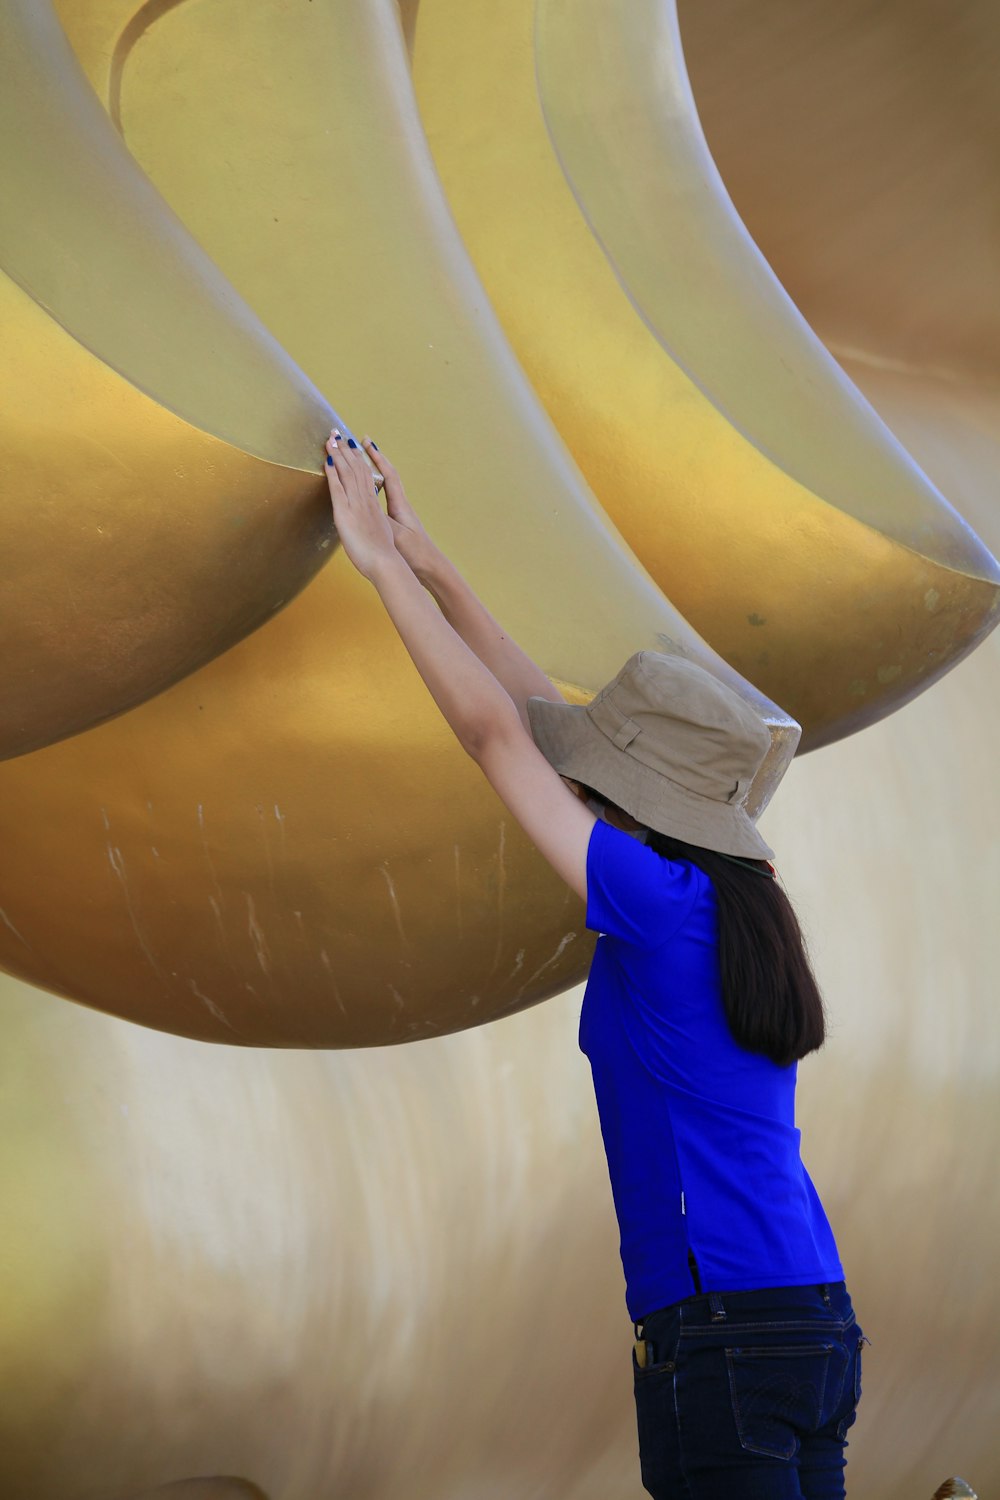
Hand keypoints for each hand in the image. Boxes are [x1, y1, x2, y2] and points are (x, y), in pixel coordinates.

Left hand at [323, 430, 396, 579]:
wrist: (387, 564)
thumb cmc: (384, 556)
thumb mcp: (379, 535)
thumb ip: (371, 526)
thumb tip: (365, 526)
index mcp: (374, 505)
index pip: (366, 475)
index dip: (358, 458)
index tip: (351, 444)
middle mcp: (366, 501)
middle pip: (356, 468)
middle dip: (346, 449)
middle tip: (337, 433)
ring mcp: (357, 506)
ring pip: (347, 473)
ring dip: (338, 455)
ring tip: (330, 439)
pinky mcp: (346, 514)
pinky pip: (338, 488)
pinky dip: (332, 473)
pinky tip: (327, 461)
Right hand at [360, 435, 439, 579]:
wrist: (429, 568)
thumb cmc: (414, 552)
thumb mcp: (396, 534)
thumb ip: (382, 518)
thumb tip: (368, 503)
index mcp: (400, 505)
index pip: (389, 475)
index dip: (377, 458)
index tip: (366, 443)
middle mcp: (401, 505)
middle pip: (388, 475)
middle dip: (375, 458)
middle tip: (361, 443)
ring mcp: (400, 514)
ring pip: (385, 486)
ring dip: (374, 471)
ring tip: (361, 459)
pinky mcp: (398, 524)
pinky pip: (384, 499)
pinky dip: (375, 489)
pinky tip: (367, 490)